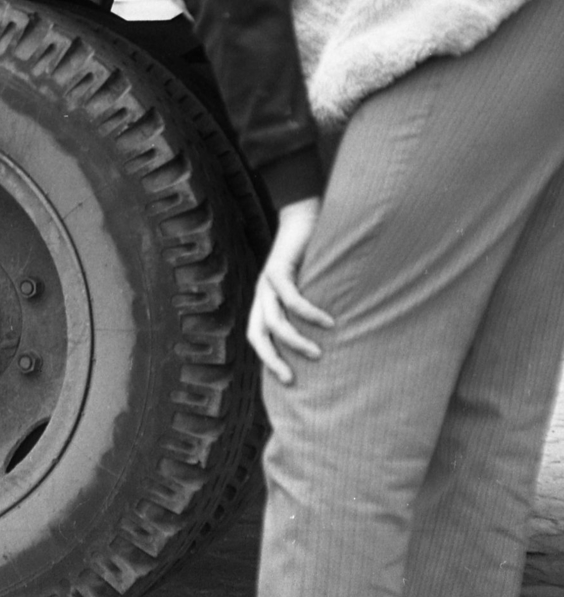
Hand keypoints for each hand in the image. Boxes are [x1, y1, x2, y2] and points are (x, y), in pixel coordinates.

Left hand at [247, 197, 332, 384]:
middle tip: (292, 380)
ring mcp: (267, 281)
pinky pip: (290, 297)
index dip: (269, 360)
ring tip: (317, 353)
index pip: (259, 337)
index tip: (289, 382)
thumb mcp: (315, 287)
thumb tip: (340, 339)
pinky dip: (308, 313)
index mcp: (267, 301)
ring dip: (294, 341)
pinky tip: (328, 323)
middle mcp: (262, 294)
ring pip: (273, 321)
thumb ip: (318, 308)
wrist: (305, 214)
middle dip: (271, 360)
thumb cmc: (315, 254)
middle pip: (257, 335)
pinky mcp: (277, 266)